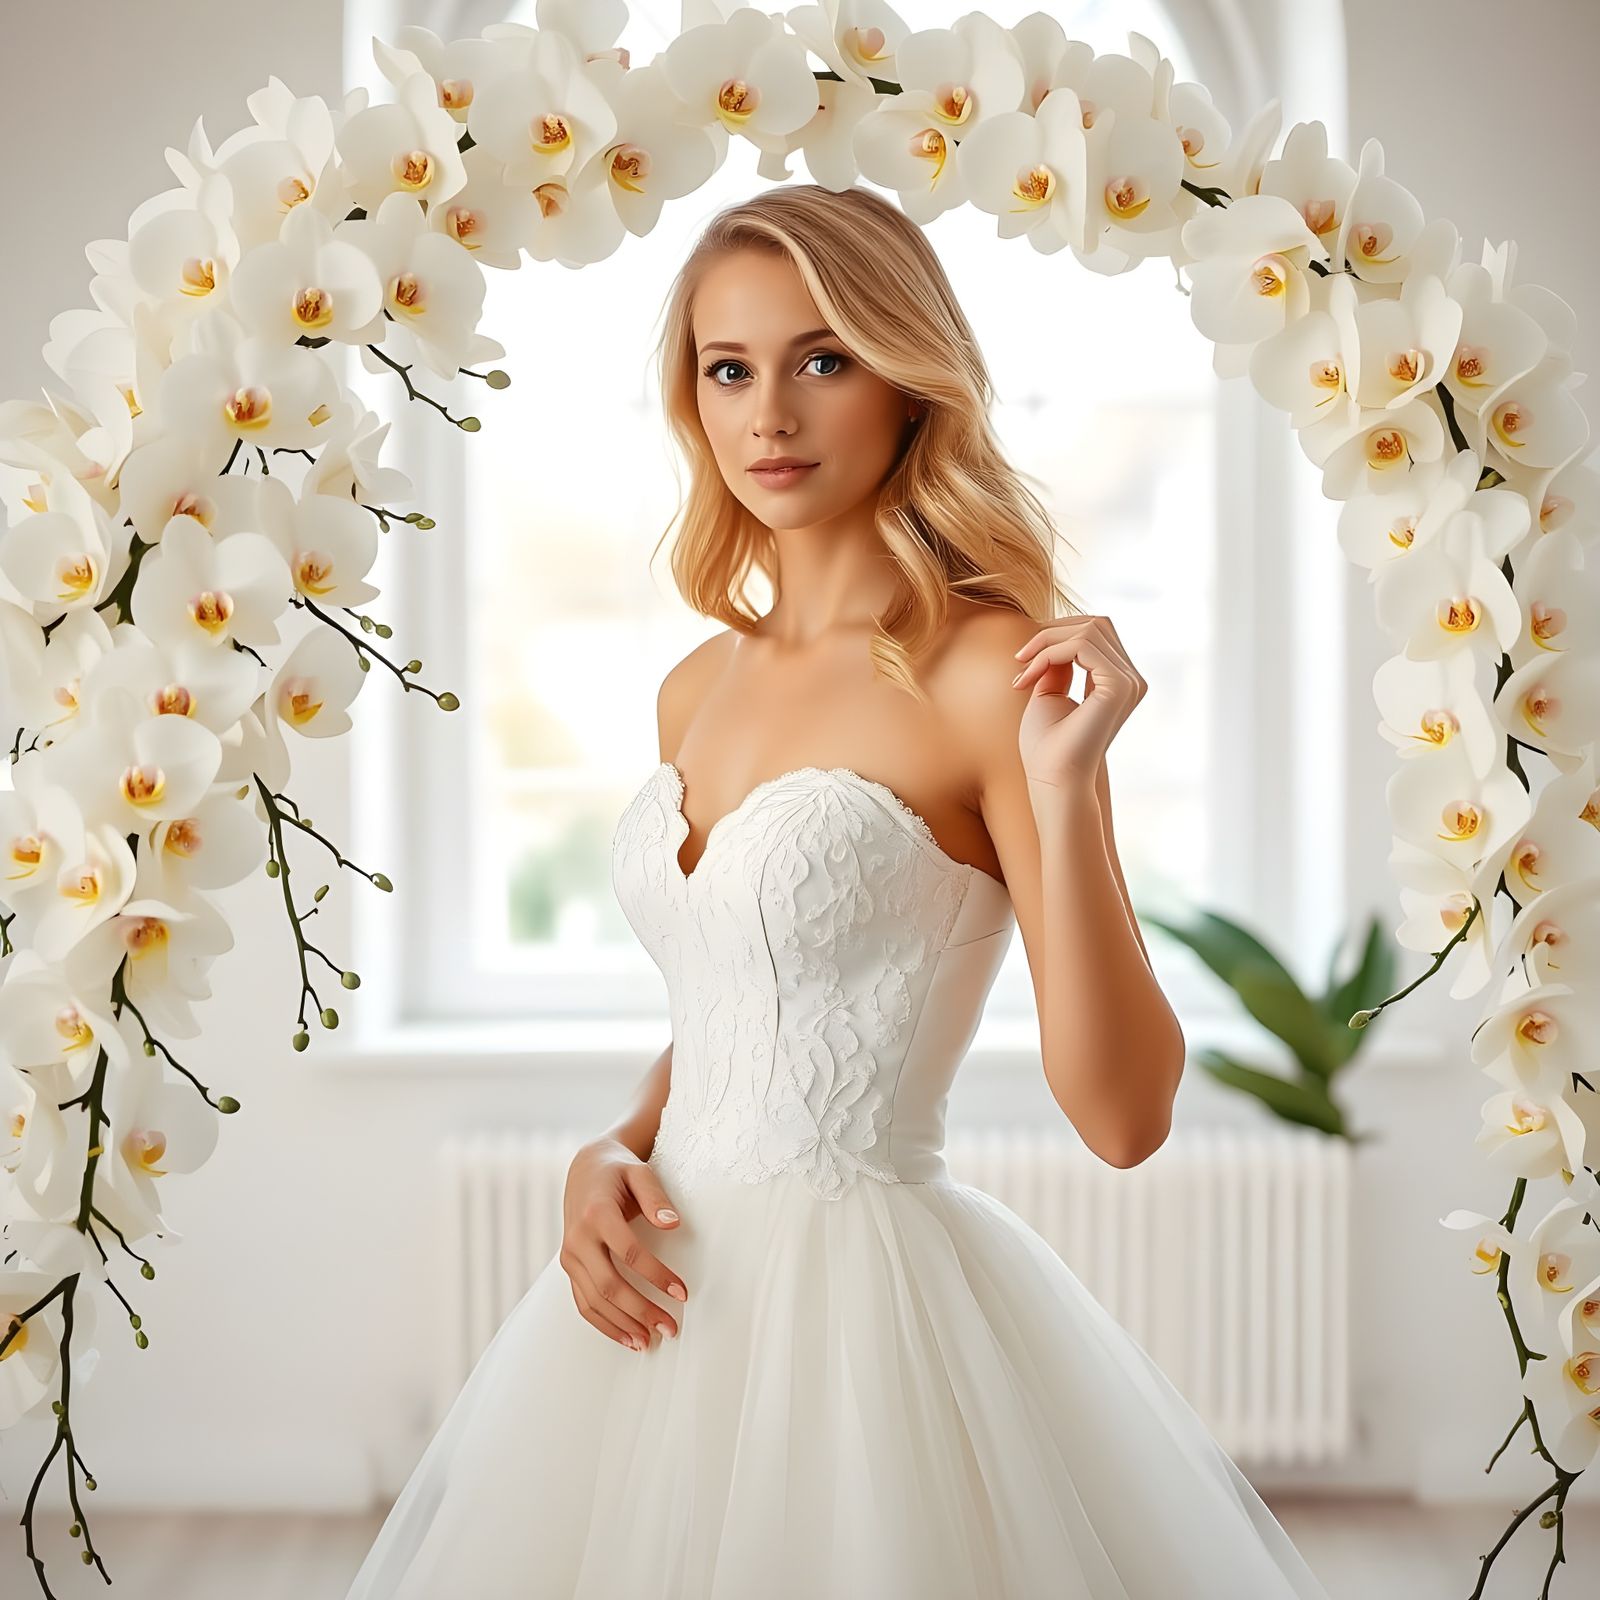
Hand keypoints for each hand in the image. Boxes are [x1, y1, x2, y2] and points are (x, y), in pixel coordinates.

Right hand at [559, 1137, 686, 1352]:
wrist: (585, 1168)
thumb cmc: (619, 1170)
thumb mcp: (639, 1172)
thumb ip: (655, 1197)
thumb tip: (673, 1224)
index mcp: (597, 1213)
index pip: (629, 1252)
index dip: (656, 1275)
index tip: (682, 1292)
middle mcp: (578, 1238)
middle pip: (609, 1284)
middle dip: (641, 1310)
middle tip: (670, 1327)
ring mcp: (569, 1255)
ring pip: (593, 1300)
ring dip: (621, 1325)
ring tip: (650, 1341)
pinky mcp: (569, 1267)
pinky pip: (583, 1302)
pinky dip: (604, 1324)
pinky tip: (627, 1337)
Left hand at [1010, 614, 1145, 787]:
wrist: (1052, 778)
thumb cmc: (1046, 746)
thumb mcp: (1050, 692)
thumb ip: (1058, 663)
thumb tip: (1056, 636)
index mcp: (1119, 682)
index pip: (1095, 633)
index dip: (1056, 636)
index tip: (1023, 661)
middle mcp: (1130, 680)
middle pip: (1095, 624)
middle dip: (1052, 632)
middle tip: (1021, 658)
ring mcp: (1129, 682)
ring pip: (1088, 629)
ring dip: (1046, 643)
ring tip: (1023, 669)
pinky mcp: (1119, 685)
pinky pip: (1081, 645)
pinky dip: (1048, 653)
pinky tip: (1030, 676)